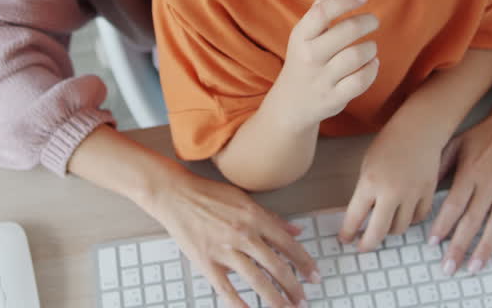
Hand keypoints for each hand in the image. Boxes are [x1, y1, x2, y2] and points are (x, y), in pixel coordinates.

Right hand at [142, 166, 319, 307]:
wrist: (176, 195)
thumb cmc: (209, 195)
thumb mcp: (245, 199)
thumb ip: (271, 218)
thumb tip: (296, 232)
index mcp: (255, 217)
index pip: (288, 245)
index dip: (304, 263)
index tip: (314, 276)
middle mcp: (243, 234)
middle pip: (277, 266)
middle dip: (294, 287)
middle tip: (304, 299)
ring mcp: (225, 250)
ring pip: (257, 280)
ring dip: (275, 299)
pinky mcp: (207, 262)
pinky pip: (226, 289)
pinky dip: (239, 304)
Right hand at [266, 0, 379, 126]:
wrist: (289, 105)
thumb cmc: (303, 61)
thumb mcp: (302, 37)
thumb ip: (318, 14)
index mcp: (300, 36)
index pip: (322, 12)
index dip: (344, 0)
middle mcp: (309, 56)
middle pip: (346, 32)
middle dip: (367, 22)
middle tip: (373, 21)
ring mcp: (321, 79)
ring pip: (357, 56)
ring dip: (371, 48)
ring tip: (371, 46)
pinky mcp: (334, 98)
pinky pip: (361, 80)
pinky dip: (372, 69)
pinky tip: (372, 64)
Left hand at [338, 118, 444, 251]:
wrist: (419, 129)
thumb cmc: (389, 143)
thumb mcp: (368, 165)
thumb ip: (365, 191)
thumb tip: (363, 217)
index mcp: (370, 183)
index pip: (355, 218)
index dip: (348, 233)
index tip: (344, 239)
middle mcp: (391, 192)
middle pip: (378, 232)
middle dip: (367, 244)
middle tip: (362, 246)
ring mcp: (412, 194)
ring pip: (399, 228)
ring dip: (389, 231)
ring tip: (383, 226)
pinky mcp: (428, 193)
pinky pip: (418, 218)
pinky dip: (409, 220)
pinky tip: (403, 215)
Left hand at [426, 107, 491, 274]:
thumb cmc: (485, 132)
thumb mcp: (457, 143)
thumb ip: (440, 165)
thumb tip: (421, 185)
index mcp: (471, 172)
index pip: (454, 205)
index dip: (443, 225)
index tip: (433, 243)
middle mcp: (490, 184)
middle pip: (472, 221)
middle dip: (459, 246)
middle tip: (448, 267)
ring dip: (485, 248)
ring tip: (475, 267)